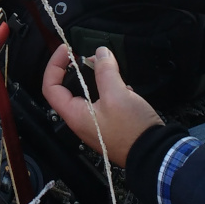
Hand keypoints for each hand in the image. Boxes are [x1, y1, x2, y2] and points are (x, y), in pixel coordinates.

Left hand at [42, 44, 163, 166]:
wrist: (154, 153)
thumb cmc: (132, 130)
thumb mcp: (117, 95)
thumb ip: (106, 71)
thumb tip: (100, 53)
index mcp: (75, 114)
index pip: (51, 87)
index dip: (55, 65)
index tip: (65, 49)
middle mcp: (82, 119)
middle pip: (70, 87)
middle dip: (80, 68)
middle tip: (94, 57)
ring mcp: (96, 122)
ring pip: (89, 92)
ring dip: (99, 77)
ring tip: (112, 69)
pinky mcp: (110, 122)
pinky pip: (104, 100)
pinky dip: (111, 88)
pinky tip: (125, 88)